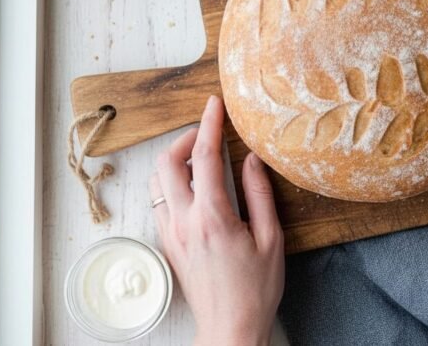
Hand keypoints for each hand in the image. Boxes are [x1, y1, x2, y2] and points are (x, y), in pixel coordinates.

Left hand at [150, 96, 283, 345]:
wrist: (230, 329)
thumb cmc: (256, 289)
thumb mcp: (271, 239)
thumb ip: (259, 193)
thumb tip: (251, 159)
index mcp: (213, 217)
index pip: (204, 157)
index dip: (209, 124)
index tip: (214, 104)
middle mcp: (184, 222)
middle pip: (166, 163)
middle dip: (184, 138)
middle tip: (207, 133)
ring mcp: (171, 233)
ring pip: (156, 181)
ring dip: (174, 161)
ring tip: (200, 158)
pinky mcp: (168, 244)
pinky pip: (159, 201)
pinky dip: (171, 183)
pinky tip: (194, 187)